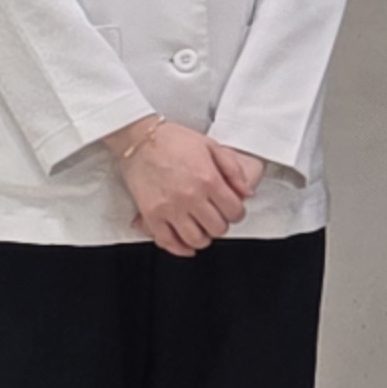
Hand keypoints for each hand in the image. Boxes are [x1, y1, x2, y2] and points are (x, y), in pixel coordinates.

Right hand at [113, 117, 247, 255]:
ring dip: (203, 237)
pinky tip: (185, 244)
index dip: (237, 213)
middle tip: (216, 217)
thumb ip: (233, 170)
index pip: (234, 211)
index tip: (231, 210)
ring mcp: (170, 208)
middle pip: (217, 228)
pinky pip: (168, 242)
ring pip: (196, 239)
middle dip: (221, 224)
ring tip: (202, 228)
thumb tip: (247, 193)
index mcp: (208, 179)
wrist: (139, 139)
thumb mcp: (211, 146)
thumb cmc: (173, 140)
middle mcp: (190, 197)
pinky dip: (179, 248)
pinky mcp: (151, 215)